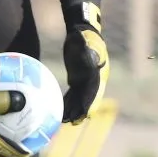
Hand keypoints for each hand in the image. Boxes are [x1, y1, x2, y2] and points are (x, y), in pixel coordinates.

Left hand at [62, 2, 109, 123]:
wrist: (82, 34)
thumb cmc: (82, 37)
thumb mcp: (82, 41)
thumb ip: (82, 46)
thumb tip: (80, 42)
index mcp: (96, 72)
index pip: (93, 90)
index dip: (89, 102)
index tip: (86, 113)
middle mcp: (92, 79)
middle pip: (87, 98)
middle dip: (81, 110)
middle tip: (73, 122)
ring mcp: (84, 80)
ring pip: (79, 98)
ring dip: (73, 109)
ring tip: (65, 122)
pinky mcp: (76, 79)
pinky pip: (73, 94)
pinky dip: (68, 103)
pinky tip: (61, 112)